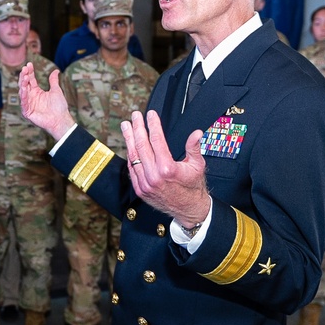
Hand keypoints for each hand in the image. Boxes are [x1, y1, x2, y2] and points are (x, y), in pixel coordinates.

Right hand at [18, 62, 74, 139]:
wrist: (61, 120)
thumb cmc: (59, 107)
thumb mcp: (56, 90)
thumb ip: (53, 81)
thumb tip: (55, 71)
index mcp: (36, 92)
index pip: (31, 80)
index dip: (30, 72)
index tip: (29, 64)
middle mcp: (31, 97)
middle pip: (24, 84)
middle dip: (24, 76)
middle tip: (25, 68)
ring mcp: (29, 104)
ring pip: (23, 92)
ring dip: (23, 84)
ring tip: (25, 76)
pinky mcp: (27, 112)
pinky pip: (24, 103)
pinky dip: (23, 96)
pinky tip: (24, 89)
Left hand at [121, 110, 209, 227]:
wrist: (188, 209)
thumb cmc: (193, 187)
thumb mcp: (197, 165)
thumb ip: (194, 148)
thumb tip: (196, 133)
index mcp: (167, 169)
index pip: (156, 140)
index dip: (153, 125)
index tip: (151, 115)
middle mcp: (153, 176)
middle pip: (141, 145)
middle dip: (137, 128)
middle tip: (135, 116)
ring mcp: (144, 183)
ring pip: (133, 156)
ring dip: (129, 139)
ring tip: (126, 126)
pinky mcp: (140, 189)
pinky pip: (132, 169)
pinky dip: (130, 156)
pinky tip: (129, 145)